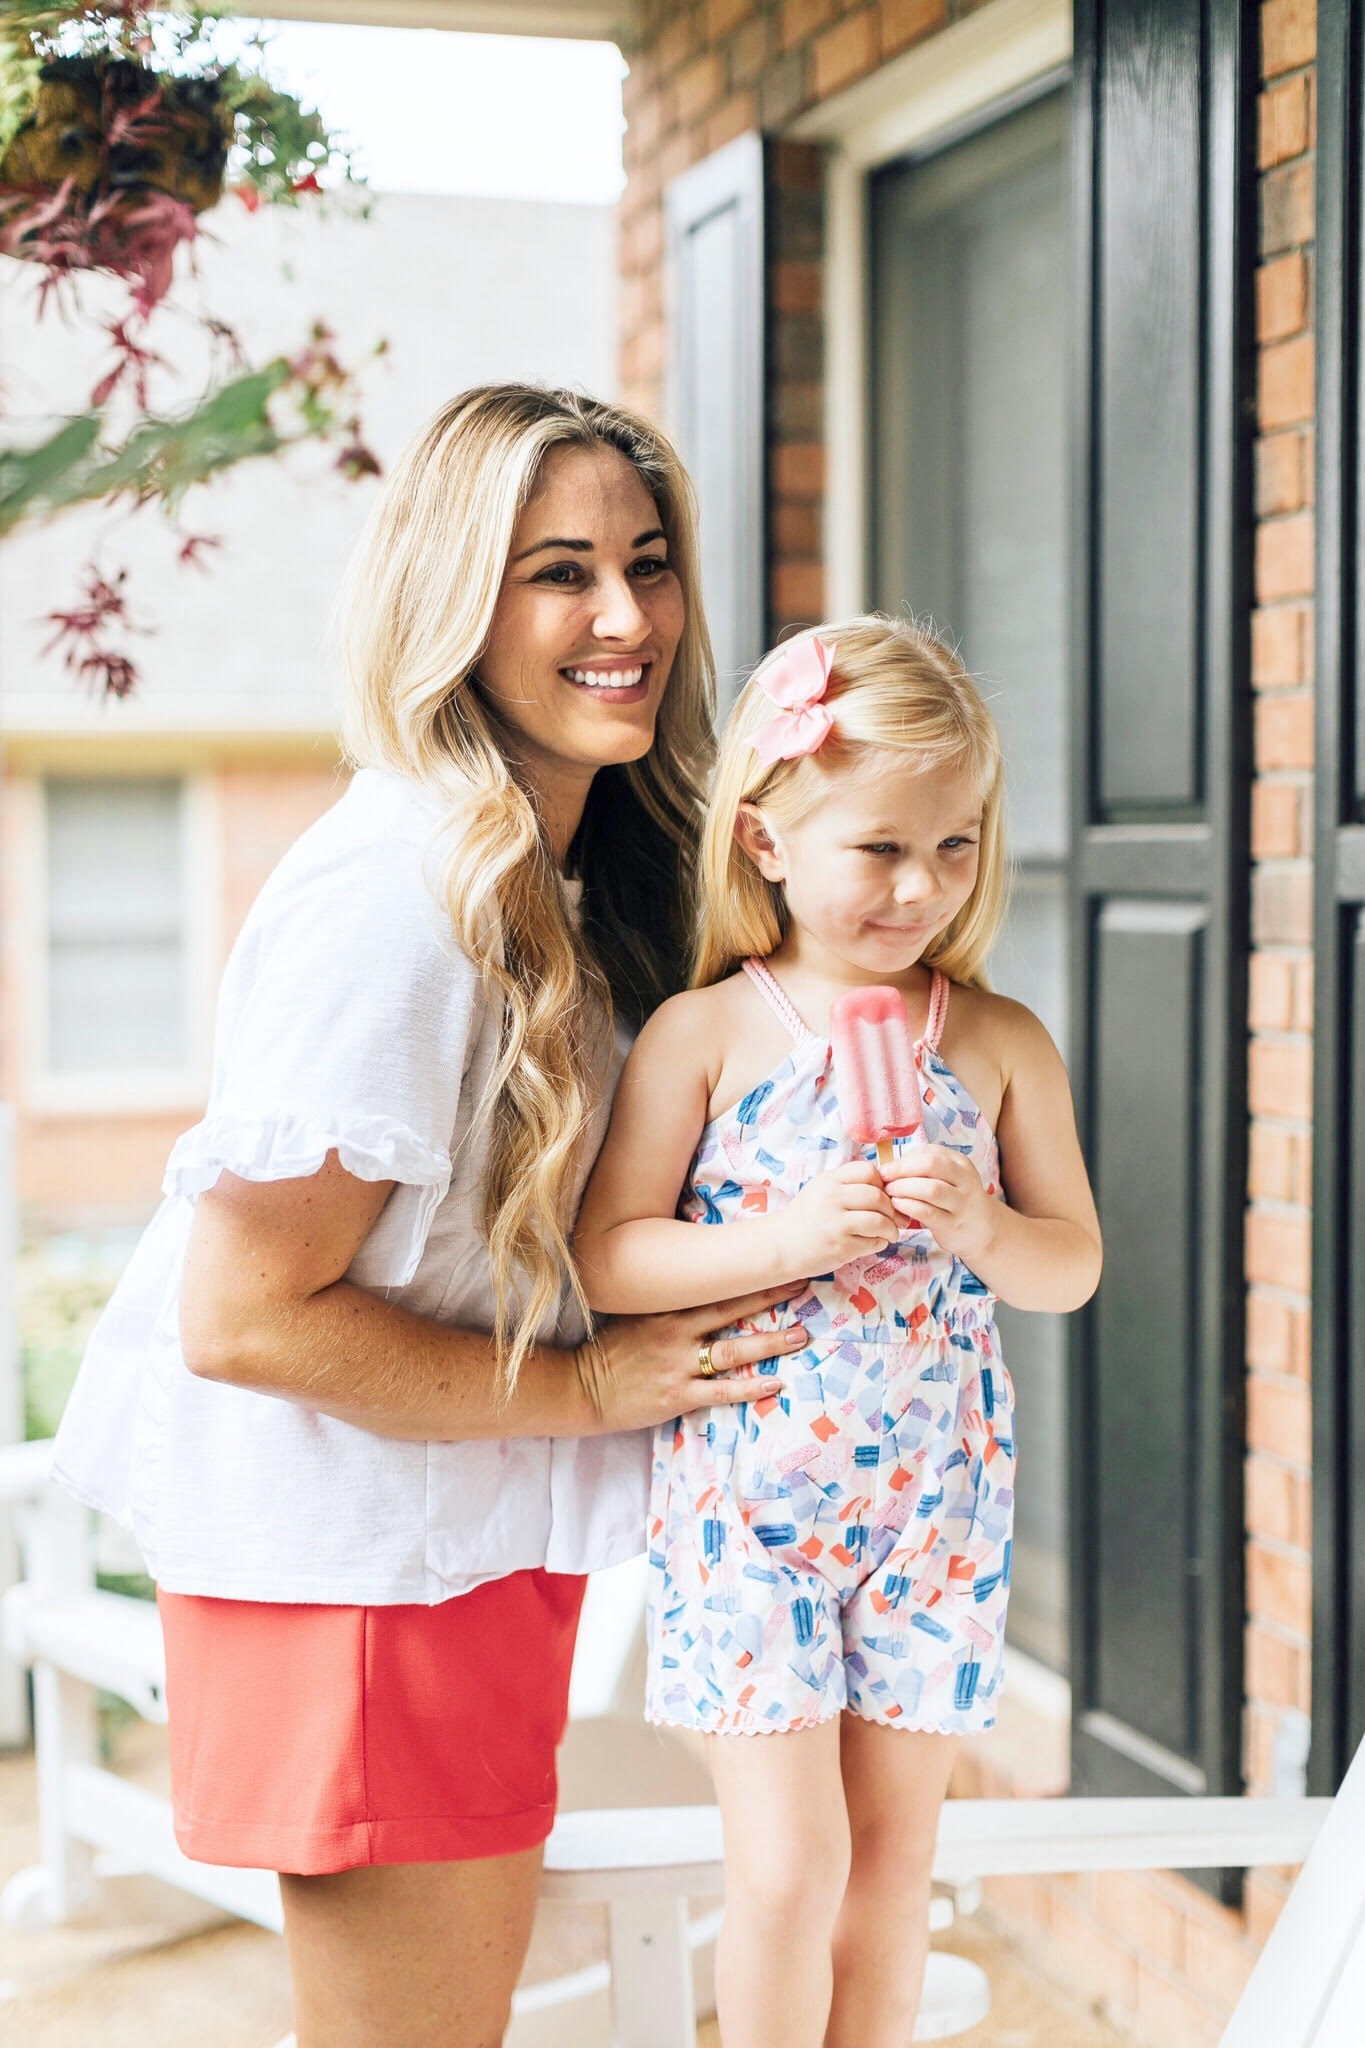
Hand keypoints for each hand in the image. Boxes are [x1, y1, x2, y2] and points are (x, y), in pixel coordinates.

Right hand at [575, 1282, 809, 1431]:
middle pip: (733, 1308)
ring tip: (800, 1336)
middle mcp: (677, 1331)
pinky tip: (775, 1384)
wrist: (583, 1387)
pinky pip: (722, 1391)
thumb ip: (666, 1300)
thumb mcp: (635, 1313)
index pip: (717, 1285)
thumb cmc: (611, 1350)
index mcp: (668, 1307)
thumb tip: (698, 1282)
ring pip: (735, 1351)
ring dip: (771, 1342)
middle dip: (771, 1296)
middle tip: (804, 1284)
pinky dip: (751, 1388)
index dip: (750, 1274)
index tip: (779, 1262)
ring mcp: (679, 1364)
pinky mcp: (679, 1394)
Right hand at [773, 1160, 900, 1275]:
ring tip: (890, 1233)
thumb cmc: (808, 1217)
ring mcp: (836, 1223)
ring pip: (879, 1221)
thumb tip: (889, 1188)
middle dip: (891, 1209)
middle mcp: (831, 1198)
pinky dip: (881, 1243)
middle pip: (877, 1196)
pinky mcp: (841, 1246)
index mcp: (829, 1181)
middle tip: (893, 1218)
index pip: (868, 1171)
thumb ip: (849, 1184)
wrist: (782, 1245)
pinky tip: (875, 1242)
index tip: (883, 1194)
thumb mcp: (822, 1189)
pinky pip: (873, 1242)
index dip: (882, 1182)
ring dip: (891, 1228)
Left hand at [883, 1144, 997, 1263]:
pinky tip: (897, 1205)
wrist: (982, 1230)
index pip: (929, 1153)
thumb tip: (890, 1166)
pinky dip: (909, 1206)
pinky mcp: (953, 1224)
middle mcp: (965, 1180)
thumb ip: (922, 1166)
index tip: (885, 1169)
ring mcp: (961, 1203)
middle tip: (885, 1179)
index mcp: (961, 1163)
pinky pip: (928, 1212)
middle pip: (931, 1165)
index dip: (903, 1161)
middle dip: (902, 1170)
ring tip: (890, 1192)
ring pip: (931, 1189)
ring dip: (904, 1188)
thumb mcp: (946, 1176)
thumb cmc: (953, 1198)